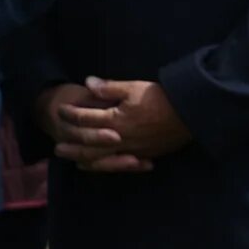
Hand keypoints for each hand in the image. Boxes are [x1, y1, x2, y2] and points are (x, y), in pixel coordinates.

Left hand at [52, 75, 191, 173]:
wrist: (191, 112)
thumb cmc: (161, 97)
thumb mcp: (134, 87)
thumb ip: (109, 88)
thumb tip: (87, 82)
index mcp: (115, 119)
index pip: (85, 118)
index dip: (70, 114)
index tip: (61, 110)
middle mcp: (120, 138)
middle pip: (88, 145)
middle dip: (71, 146)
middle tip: (56, 147)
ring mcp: (132, 149)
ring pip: (102, 159)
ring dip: (84, 160)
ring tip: (72, 160)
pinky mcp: (144, 155)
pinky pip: (119, 165)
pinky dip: (105, 167)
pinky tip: (98, 166)